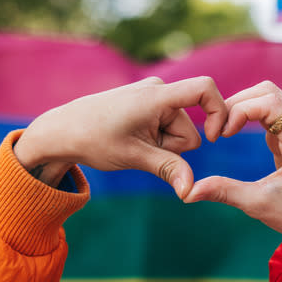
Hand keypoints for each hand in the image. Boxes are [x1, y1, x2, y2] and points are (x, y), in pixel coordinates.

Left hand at [13, 76, 227, 197]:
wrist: (63, 130)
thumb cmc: (94, 140)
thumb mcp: (133, 157)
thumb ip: (168, 169)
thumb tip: (190, 192)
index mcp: (157, 96)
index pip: (204, 89)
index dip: (219, 112)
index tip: (214, 138)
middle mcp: (158, 89)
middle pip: (190, 128)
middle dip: (172, 147)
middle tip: (140, 149)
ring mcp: (153, 95)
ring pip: (178, 131)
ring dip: (162, 145)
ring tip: (133, 143)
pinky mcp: (148, 103)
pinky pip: (167, 126)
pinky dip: (156, 139)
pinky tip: (133, 140)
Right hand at [184, 81, 281, 262]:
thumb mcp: (257, 204)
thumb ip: (223, 192)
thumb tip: (187, 193)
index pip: (270, 103)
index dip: (240, 110)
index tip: (223, 135)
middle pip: (269, 92)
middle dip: (238, 104)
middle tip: (218, 129)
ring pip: (271, 97)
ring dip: (244, 106)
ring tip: (225, 129)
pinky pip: (273, 109)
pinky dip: (251, 114)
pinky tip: (235, 132)